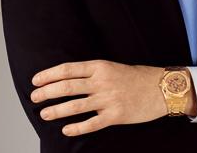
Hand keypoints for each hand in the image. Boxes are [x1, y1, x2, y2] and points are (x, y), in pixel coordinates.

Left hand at [30, 60, 167, 136]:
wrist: (162, 88)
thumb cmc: (137, 77)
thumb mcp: (113, 68)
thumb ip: (93, 74)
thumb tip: (68, 81)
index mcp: (100, 66)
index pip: (68, 69)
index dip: (49, 75)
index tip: (36, 80)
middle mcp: (102, 82)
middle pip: (67, 87)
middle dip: (47, 92)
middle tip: (34, 97)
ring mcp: (108, 99)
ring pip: (75, 106)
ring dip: (56, 110)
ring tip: (44, 113)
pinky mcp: (115, 116)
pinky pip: (91, 123)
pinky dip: (76, 127)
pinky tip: (66, 130)